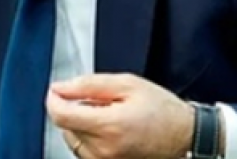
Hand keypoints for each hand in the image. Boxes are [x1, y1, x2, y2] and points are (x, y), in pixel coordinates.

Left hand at [46, 73, 194, 158]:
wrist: (183, 135)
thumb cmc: (161, 109)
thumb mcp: (127, 84)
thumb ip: (89, 85)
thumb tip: (61, 87)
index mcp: (109, 126)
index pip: (61, 115)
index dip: (53, 99)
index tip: (56, 90)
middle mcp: (103, 150)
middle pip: (66, 127)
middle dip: (74, 108)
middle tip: (99, 100)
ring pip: (73, 139)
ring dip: (81, 123)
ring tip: (108, 114)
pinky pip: (84, 151)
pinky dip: (88, 137)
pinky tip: (109, 128)